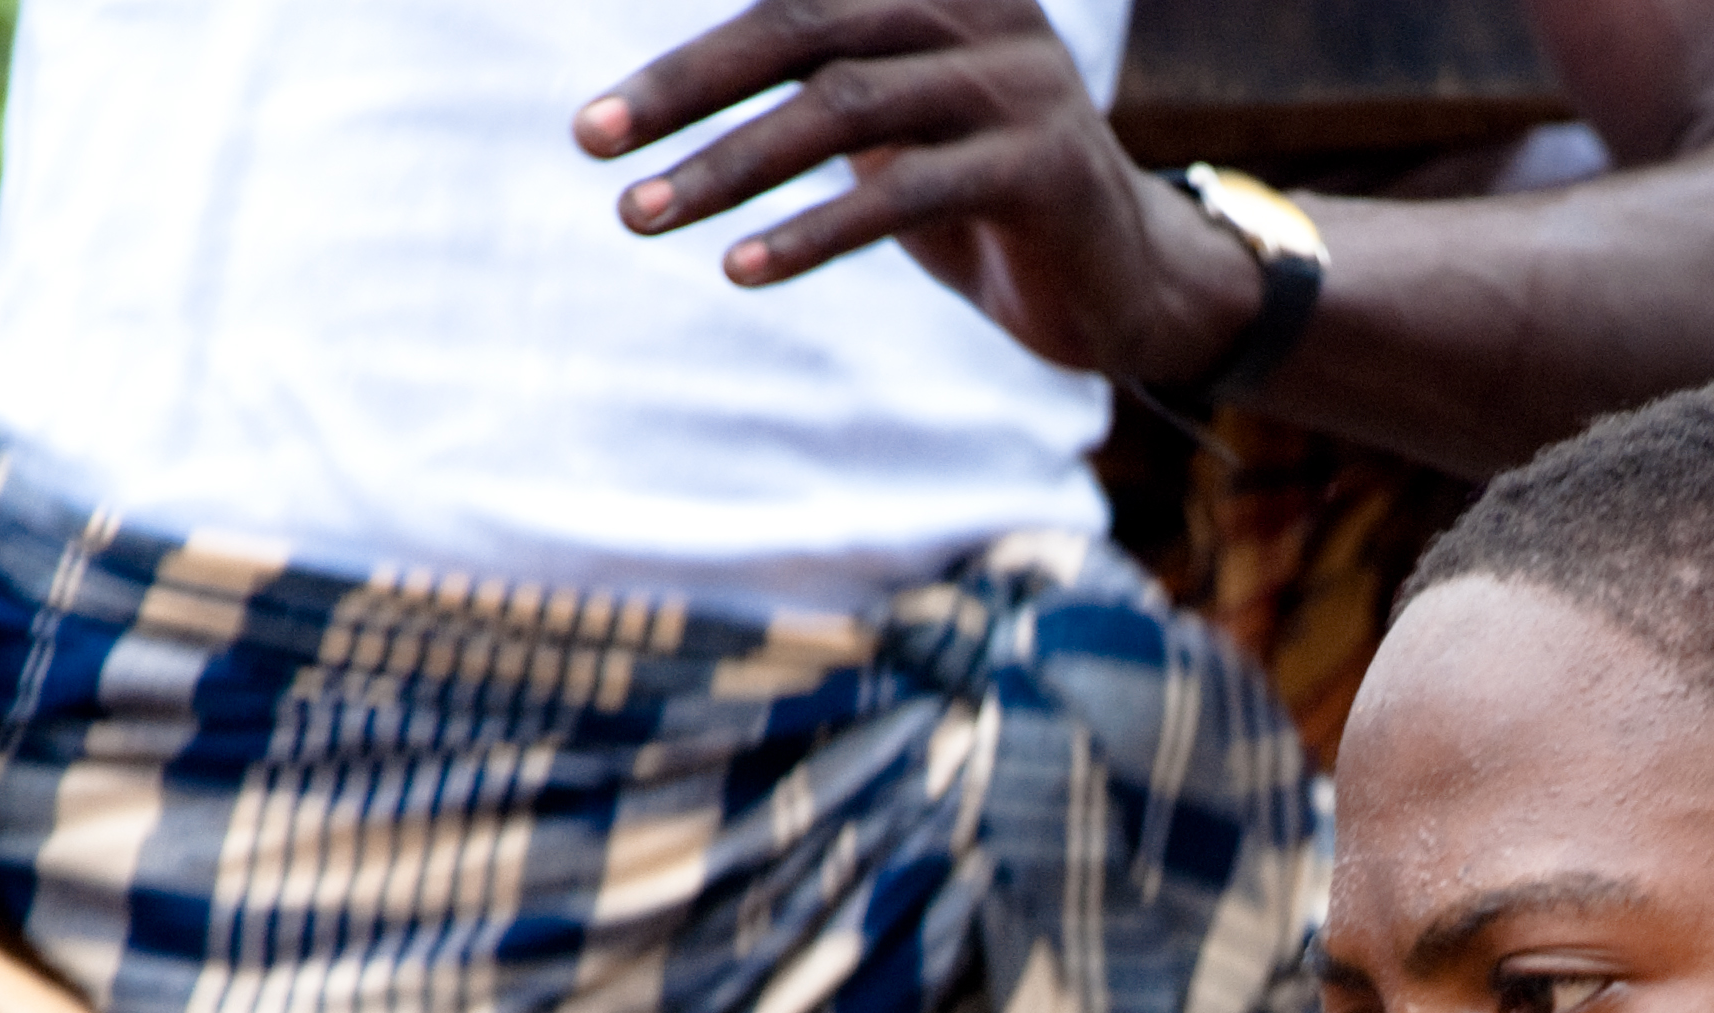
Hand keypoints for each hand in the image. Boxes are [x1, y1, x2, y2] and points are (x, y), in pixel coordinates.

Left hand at [577, 0, 1260, 386]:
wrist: (1125, 284)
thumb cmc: (980, 197)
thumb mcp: (887, 116)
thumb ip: (810, 72)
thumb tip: (669, 82)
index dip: (694, 44)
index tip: (597, 107)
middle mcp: (980, 8)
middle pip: (799, 25)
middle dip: (683, 86)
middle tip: (588, 138)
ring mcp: (1018, 84)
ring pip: (841, 107)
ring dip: (727, 167)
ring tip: (639, 216)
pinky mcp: (1044, 168)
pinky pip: (904, 193)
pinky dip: (813, 232)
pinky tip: (740, 268)